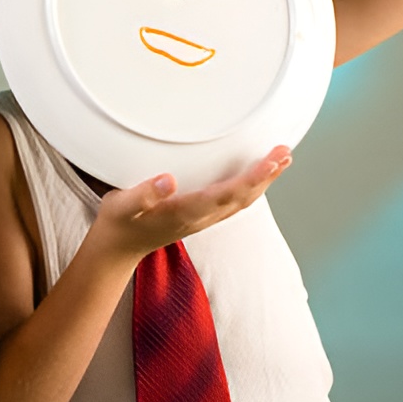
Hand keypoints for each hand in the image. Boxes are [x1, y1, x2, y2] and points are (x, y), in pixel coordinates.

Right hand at [90, 146, 290, 263]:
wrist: (117, 249)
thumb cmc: (119, 223)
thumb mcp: (122, 206)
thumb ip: (143, 194)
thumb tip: (168, 180)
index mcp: (185, 212)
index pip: (227, 194)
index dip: (252, 177)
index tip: (272, 160)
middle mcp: (200, 218)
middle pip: (243, 198)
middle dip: (266, 176)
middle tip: (285, 152)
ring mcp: (201, 220)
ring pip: (241, 201)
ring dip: (262, 181)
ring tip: (280, 160)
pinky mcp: (198, 217)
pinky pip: (232, 203)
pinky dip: (249, 188)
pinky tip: (254, 178)